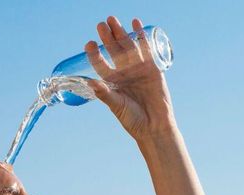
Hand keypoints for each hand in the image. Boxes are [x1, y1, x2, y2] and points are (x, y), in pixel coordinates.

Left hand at [85, 16, 178, 141]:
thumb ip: (104, 93)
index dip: (94, 54)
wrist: (154, 125)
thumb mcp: (116, 105)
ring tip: (112, 20)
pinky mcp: (152, 67)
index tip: (89, 44)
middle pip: (113, 51)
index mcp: (111, 82)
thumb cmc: (132, 119)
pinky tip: (135, 23)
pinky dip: (141, 35)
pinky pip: (145, 48)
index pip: (100, 64)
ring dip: (121, 32)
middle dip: (107, 38)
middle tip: (101, 25)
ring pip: (127, 47)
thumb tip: (89, 82)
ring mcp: (137, 69)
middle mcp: (123, 73)